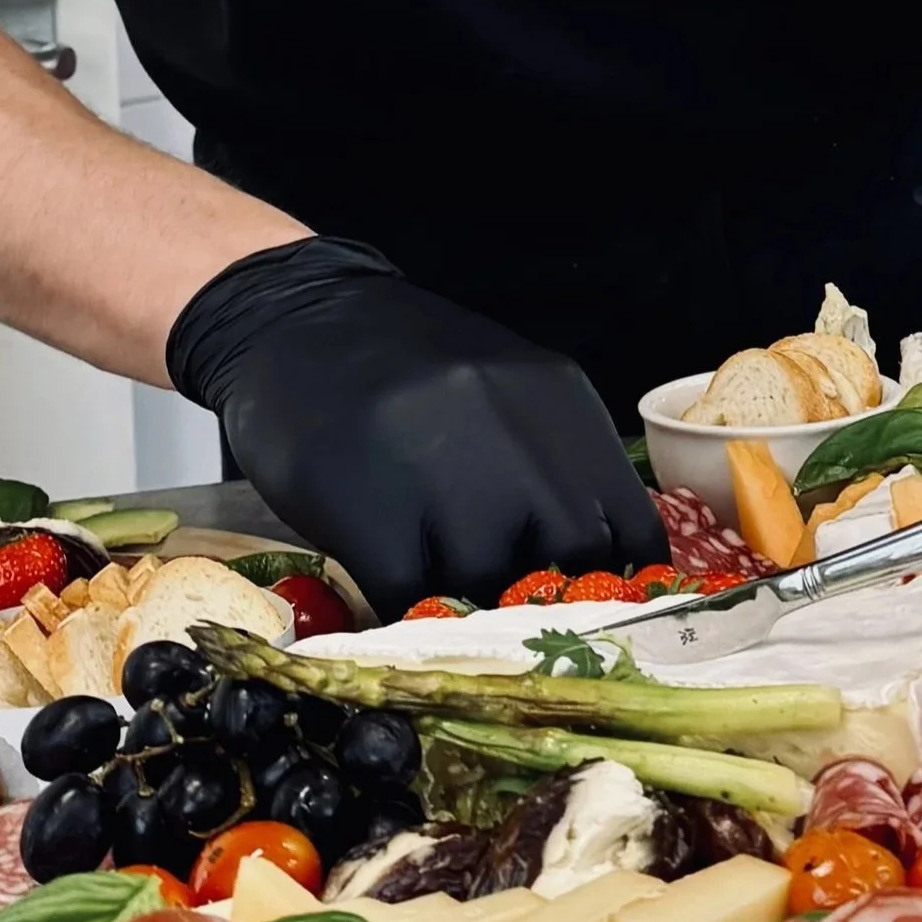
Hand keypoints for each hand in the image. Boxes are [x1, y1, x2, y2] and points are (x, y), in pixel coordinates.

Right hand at [168, 238, 668, 617]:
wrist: (289, 318)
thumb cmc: (404, 367)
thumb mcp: (505, 392)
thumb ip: (558, 462)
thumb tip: (609, 561)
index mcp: (558, 402)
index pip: (631, 525)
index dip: (618, 578)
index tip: (595, 600)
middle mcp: (511, 432)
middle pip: (570, 559)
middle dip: (544, 589)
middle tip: (507, 593)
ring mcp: (439, 471)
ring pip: (489, 583)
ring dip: (467, 597)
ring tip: (437, 573)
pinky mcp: (368, 511)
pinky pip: (411, 594)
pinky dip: (406, 604)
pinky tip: (393, 581)